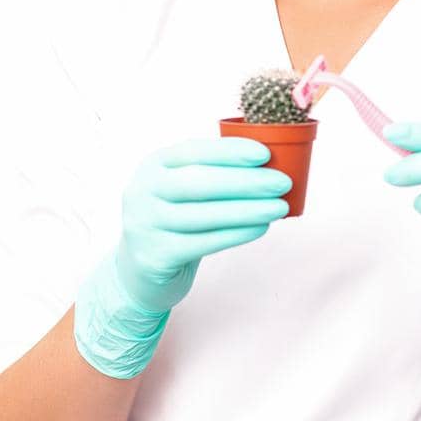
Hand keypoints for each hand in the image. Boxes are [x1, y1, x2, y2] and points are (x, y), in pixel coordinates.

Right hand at [114, 137, 292, 312]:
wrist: (139, 269)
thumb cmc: (174, 219)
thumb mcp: (180, 188)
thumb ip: (211, 172)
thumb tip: (266, 163)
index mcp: (153, 164)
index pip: (193, 151)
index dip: (229, 151)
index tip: (264, 154)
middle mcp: (143, 191)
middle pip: (199, 183)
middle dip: (245, 181)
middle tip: (282, 182)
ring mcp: (145, 224)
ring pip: (204, 215)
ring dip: (248, 210)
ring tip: (280, 207)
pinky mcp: (155, 255)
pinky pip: (204, 242)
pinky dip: (236, 234)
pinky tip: (261, 227)